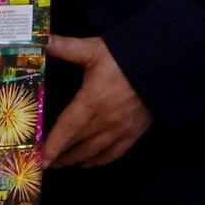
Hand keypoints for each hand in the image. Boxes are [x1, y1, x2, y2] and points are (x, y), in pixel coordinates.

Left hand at [40, 35, 152, 168]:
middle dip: (60, 155)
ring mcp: (121, 130)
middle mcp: (105, 121)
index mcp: (91, 102)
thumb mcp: (93, 49)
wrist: (164, 66)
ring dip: (76, 161)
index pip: (67, 129)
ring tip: (62, 164)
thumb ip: (65, 47)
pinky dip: (99, 161)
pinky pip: (114, 154)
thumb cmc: (124, 58)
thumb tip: (40, 39)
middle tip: (44, 162)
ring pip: (94, 153)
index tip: (41, 160)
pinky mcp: (135, 133)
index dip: (53, 145)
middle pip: (77, 144)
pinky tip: (89, 163)